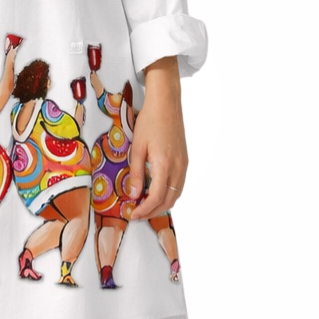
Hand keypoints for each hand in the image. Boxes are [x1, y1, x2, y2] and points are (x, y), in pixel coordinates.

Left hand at [126, 57, 187, 220]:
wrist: (166, 103)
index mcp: (164, 164)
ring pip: (176, 194)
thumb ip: (136, 173)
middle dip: (153, 211)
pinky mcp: (185, 160)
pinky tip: (156, 192)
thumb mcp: (137, 147)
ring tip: (145, 206)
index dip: (144, 210)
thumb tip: (134, 195)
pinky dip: (169, 194)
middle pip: (169, 200)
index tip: (133, 214)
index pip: (156, 198)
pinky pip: (179, 185)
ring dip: (162, 204)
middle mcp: (178, 167)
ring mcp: (184, 165)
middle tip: (137, 213)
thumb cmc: (149, 121)